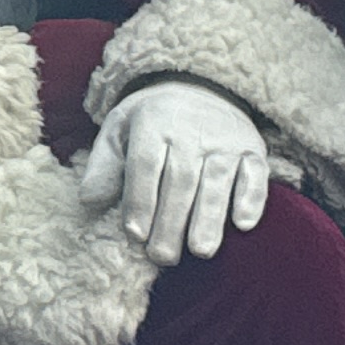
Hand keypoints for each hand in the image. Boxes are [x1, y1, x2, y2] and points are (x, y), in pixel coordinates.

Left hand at [76, 79, 272, 265]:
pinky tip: (243, 224)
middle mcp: (191, 130)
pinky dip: (251, 198)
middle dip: (171, 221)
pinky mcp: (252, 149)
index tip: (135, 235)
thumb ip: (103, 165)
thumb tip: (89, 200)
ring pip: (218, 180)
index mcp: (153, 122)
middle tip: (163, 257)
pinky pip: (255, 174)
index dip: (140, 201)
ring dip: (209, 217)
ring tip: (201, 251)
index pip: (145, 164)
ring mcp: (225, 140)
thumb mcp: (119, 130)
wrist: (201, 86)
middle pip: (181, 179)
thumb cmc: (152, 121)